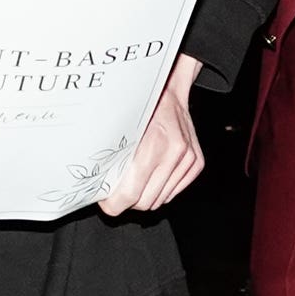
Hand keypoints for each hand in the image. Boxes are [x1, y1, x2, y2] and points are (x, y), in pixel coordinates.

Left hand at [100, 53, 207, 215]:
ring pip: (160, 200)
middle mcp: (174, 153)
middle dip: (129, 200)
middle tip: (118, 190)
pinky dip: (161, 188)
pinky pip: (173, 192)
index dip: (114, 204)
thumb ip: (113, 160)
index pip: (131, 194)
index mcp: (153, 144)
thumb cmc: (143, 107)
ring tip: (136, 179)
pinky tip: (153, 174)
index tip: (107, 203)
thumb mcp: (121, 130)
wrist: (169, 91)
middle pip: (146, 202)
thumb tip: (98, 188)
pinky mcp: (196, 163)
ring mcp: (188, 159)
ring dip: (145, 194)